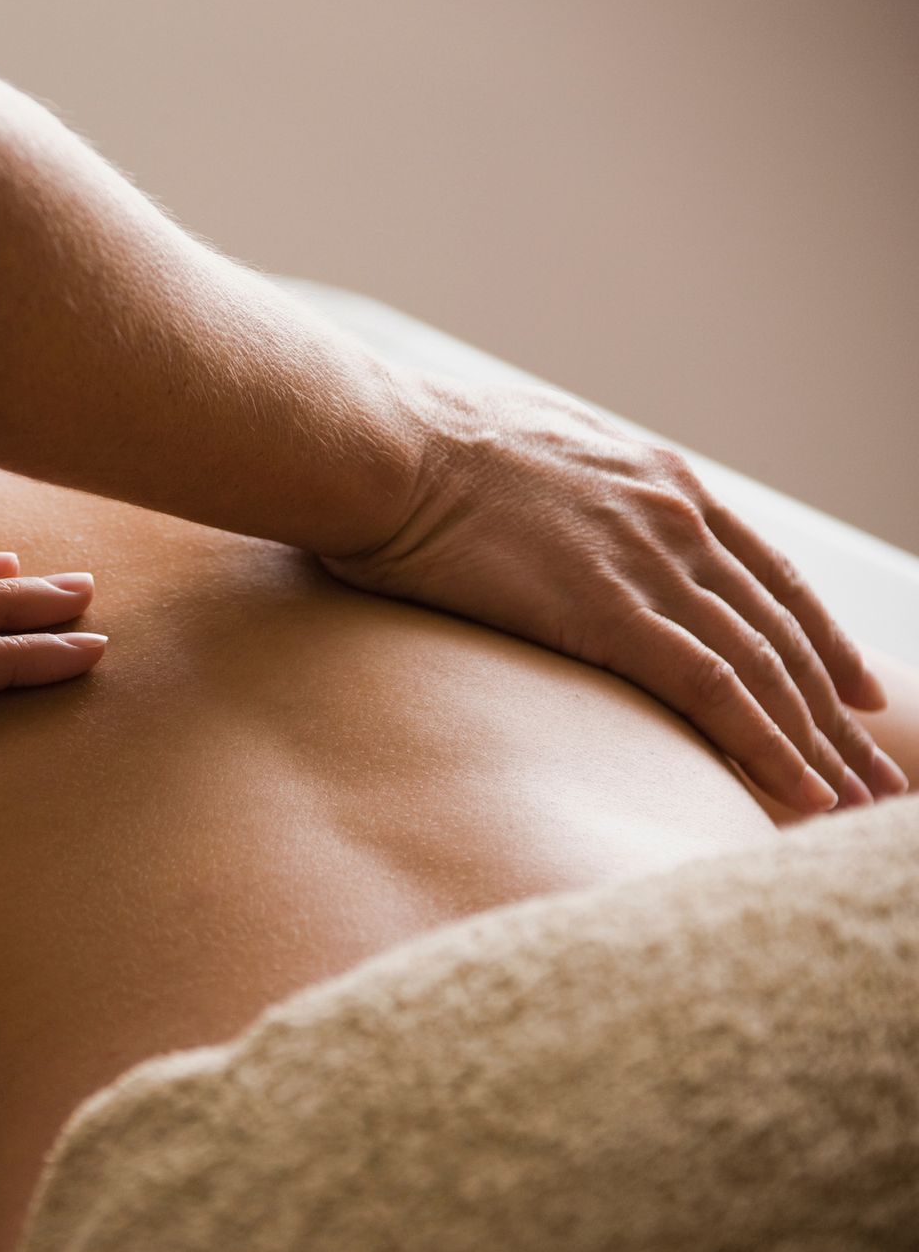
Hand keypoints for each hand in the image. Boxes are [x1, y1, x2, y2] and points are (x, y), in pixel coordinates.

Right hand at [321, 372, 907, 813]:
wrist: (381, 446)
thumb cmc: (410, 455)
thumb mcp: (513, 459)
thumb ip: (553, 500)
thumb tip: (528, 531)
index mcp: (655, 480)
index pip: (765, 572)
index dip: (817, 636)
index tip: (854, 688)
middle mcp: (675, 518)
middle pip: (783, 628)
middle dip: (837, 708)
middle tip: (877, 772)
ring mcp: (649, 563)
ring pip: (766, 667)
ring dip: (820, 742)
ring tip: (856, 804)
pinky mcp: (611, 612)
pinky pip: (716, 691)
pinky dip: (768, 747)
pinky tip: (800, 794)